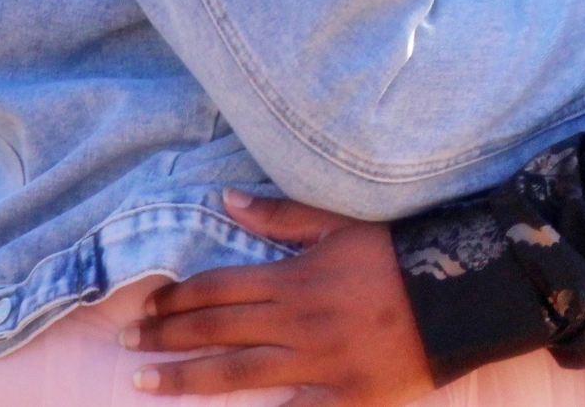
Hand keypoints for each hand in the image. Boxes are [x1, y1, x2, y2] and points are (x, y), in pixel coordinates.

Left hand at [124, 191, 432, 403]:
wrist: (457, 292)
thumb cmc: (396, 252)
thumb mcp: (340, 224)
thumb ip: (281, 218)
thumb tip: (228, 198)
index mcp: (295, 278)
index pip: (218, 289)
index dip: (177, 298)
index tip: (144, 306)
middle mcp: (297, 323)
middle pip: (217, 331)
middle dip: (167, 337)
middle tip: (127, 343)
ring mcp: (317, 365)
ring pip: (237, 375)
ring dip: (186, 379)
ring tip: (145, 383)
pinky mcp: (341, 399)